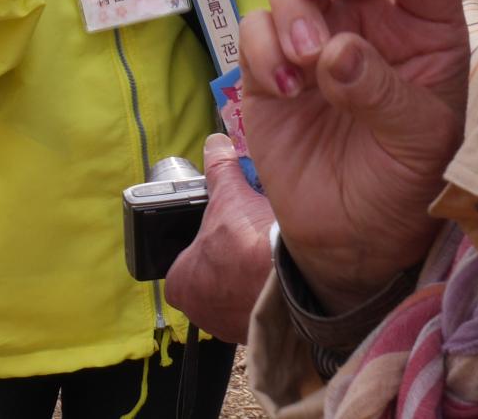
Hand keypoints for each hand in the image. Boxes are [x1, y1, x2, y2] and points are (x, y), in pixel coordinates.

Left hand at [164, 134, 273, 342]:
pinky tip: (276, 277)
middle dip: (223, 267)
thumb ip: (219, 169)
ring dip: (245, 283)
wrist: (297, 283)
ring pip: (232, 300)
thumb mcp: (230, 196)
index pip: (180, 265)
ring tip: (260, 259)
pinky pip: (258, 312)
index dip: (197, 249)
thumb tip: (215, 142)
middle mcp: (201, 313)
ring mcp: (230, 328)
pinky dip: (266, 297)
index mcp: (181, 284)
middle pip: (207, 284)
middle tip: (242, 246)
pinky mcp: (261, 334)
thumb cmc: (250, 243)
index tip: (217, 237)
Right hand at [239, 0, 468, 311]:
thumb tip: (334, 51)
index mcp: (422, 23)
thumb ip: (384, 93)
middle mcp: (368, 12)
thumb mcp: (420, 144)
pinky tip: (284, 91)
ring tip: (305, 58)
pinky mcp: (266, 58)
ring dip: (291, 2)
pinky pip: (251, 23)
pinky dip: (262, 48)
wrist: (352, 238)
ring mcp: (313, 28)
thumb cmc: (405, 184)